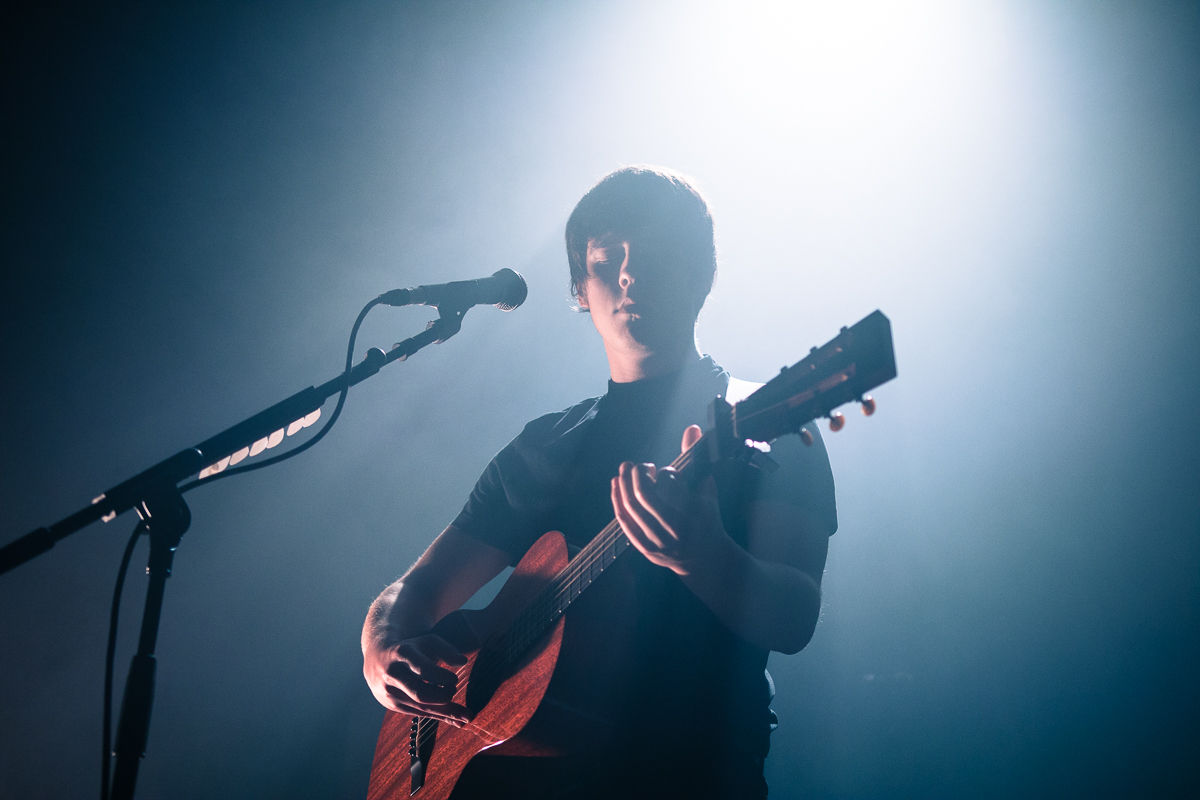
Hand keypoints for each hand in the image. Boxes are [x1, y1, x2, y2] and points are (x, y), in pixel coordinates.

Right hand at [362, 632, 471, 724]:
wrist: (377, 659)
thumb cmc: (410, 649)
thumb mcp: (426, 642)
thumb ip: (446, 649)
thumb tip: (463, 662)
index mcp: (402, 654)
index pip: (423, 669)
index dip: (442, 677)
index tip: (455, 679)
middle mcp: (393, 675)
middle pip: (420, 694)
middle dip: (442, 697)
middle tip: (454, 691)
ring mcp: (390, 693)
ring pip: (420, 708)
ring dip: (445, 713)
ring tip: (466, 717)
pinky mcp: (392, 706)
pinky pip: (418, 714)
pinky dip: (438, 717)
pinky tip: (456, 720)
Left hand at [610, 424, 724, 575]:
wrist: (705, 558)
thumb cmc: (707, 518)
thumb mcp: (707, 489)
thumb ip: (697, 458)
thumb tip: (691, 428)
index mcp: (696, 514)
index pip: (670, 486)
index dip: (664, 474)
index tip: (664, 471)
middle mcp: (676, 531)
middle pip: (645, 496)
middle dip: (637, 474)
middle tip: (639, 465)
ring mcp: (659, 543)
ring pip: (631, 508)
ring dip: (624, 483)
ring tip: (625, 468)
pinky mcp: (645, 550)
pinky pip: (623, 521)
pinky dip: (616, 499)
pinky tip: (616, 484)